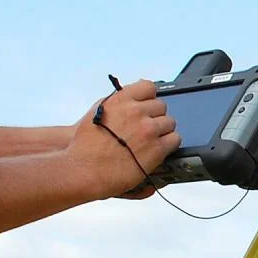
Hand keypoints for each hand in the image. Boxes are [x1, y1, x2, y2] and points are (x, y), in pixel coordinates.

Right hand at [67, 79, 179, 199]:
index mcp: (122, 100)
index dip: (149, 98)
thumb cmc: (84, 145)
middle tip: (147, 127)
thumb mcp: (96, 112)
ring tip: (152, 140)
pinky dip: (169, 144)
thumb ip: (117, 102)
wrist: (83, 170)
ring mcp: (148, 129)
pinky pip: (174, 140)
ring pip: (170, 122)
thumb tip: (131, 99)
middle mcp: (136, 112)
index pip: (148, 87)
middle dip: (155, 116)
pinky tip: (159, 149)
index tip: (147, 105)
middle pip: (161, 106)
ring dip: (163, 130)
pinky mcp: (156, 149)